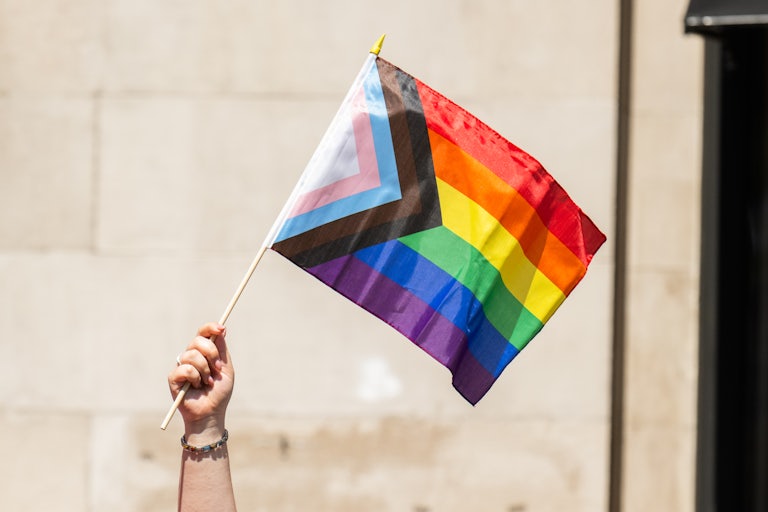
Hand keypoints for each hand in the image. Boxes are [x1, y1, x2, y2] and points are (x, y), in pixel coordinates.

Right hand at [168, 323, 233, 437]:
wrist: (212, 412)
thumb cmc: (219, 392)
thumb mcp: (226, 369)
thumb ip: (221, 350)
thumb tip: (221, 329)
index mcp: (204, 352)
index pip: (203, 333)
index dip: (211, 327)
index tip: (222, 329)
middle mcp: (191, 356)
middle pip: (197, 340)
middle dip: (211, 354)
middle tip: (218, 368)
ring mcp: (181, 366)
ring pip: (191, 355)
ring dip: (205, 370)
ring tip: (207, 382)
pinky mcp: (173, 378)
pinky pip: (185, 368)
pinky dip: (195, 377)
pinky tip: (196, 386)